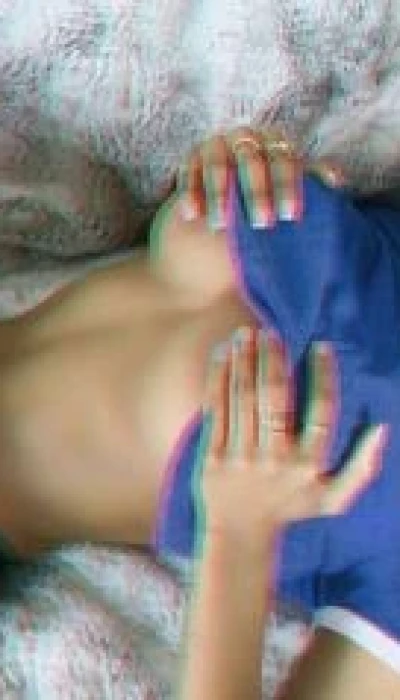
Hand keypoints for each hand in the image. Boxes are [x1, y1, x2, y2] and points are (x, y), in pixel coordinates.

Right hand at [177, 127, 346, 230]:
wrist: (229, 193)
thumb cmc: (268, 192)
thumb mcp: (288, 185)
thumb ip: (310, 178)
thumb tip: (337, 180)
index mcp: (275, 142)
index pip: (284, 161)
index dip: (288, 188)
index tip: (291, 216)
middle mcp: (246, 137)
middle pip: (252, 162)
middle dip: (257, 194)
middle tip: (262, 224)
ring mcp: (217, 143)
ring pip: (218, 166)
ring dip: (220, 196)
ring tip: (221, 226)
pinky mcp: (192, 156)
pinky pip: (189, 172)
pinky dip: (191, 193)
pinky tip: (192, 216)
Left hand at [192, 328, 386, 553]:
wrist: (239, 534)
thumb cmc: (290, 508)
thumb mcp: (334, 498)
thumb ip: (361, 467)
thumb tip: (382, 428)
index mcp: (308, 465)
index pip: (322, 412)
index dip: (324, 376)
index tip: (320, 347)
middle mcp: (276, 459)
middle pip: (276, 398)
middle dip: (273, 359)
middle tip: (271, 331)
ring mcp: (242, 457)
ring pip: (244, 398)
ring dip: (244, 361)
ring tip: (245, 333)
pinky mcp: (213, 457)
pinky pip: (217, 409)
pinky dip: (218, 378)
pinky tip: (222, 355)